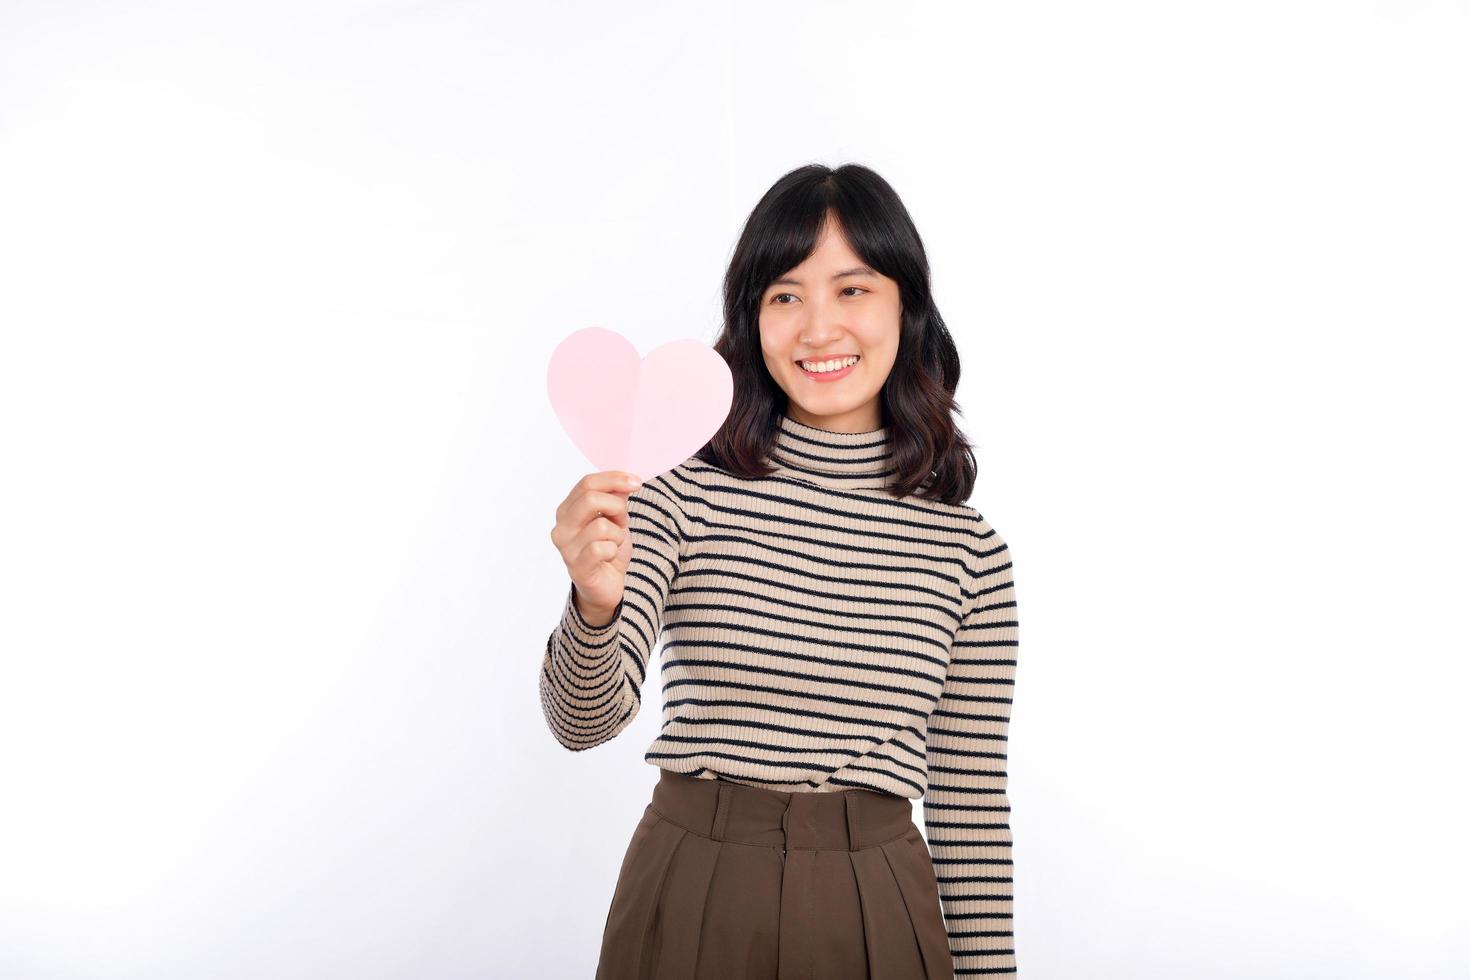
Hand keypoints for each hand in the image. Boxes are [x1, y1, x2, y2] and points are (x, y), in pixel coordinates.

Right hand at [549, 470, 643, 625]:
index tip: (637, 482)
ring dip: (617, 534)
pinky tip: (609, 557)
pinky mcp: (577, 567)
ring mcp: (566, 548)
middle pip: (590, 498)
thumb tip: (624, 482)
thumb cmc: (608, 550)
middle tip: (623, 519)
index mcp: (567, 510)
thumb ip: (616, 499)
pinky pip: (602, 548)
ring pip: (602, 525)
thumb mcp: (615, 520)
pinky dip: (614, 550)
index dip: (614, 479)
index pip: (587, 483)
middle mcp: (561, 527)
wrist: (606, 587)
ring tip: (613, 544)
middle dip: (616, 506)